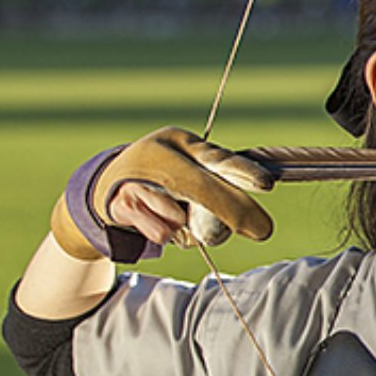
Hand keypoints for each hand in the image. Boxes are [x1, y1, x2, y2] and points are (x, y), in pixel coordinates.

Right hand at [50, 128, 274, 262]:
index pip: (218, 158)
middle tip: (263, 231)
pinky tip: (153, 218)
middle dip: (234, 212)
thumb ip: (218, 180)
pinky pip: (162, 232)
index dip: (243, 172)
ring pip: (180, 217)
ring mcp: (140, 178)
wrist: (108, 188)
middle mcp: (162, 155)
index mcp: (185, 143)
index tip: (267, 184)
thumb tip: (257, 204)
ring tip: (173, 211)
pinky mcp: (123, 203)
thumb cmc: (164, 176)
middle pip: (203, 189)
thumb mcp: (191, 167)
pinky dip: (163, 231)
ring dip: (186, 225)